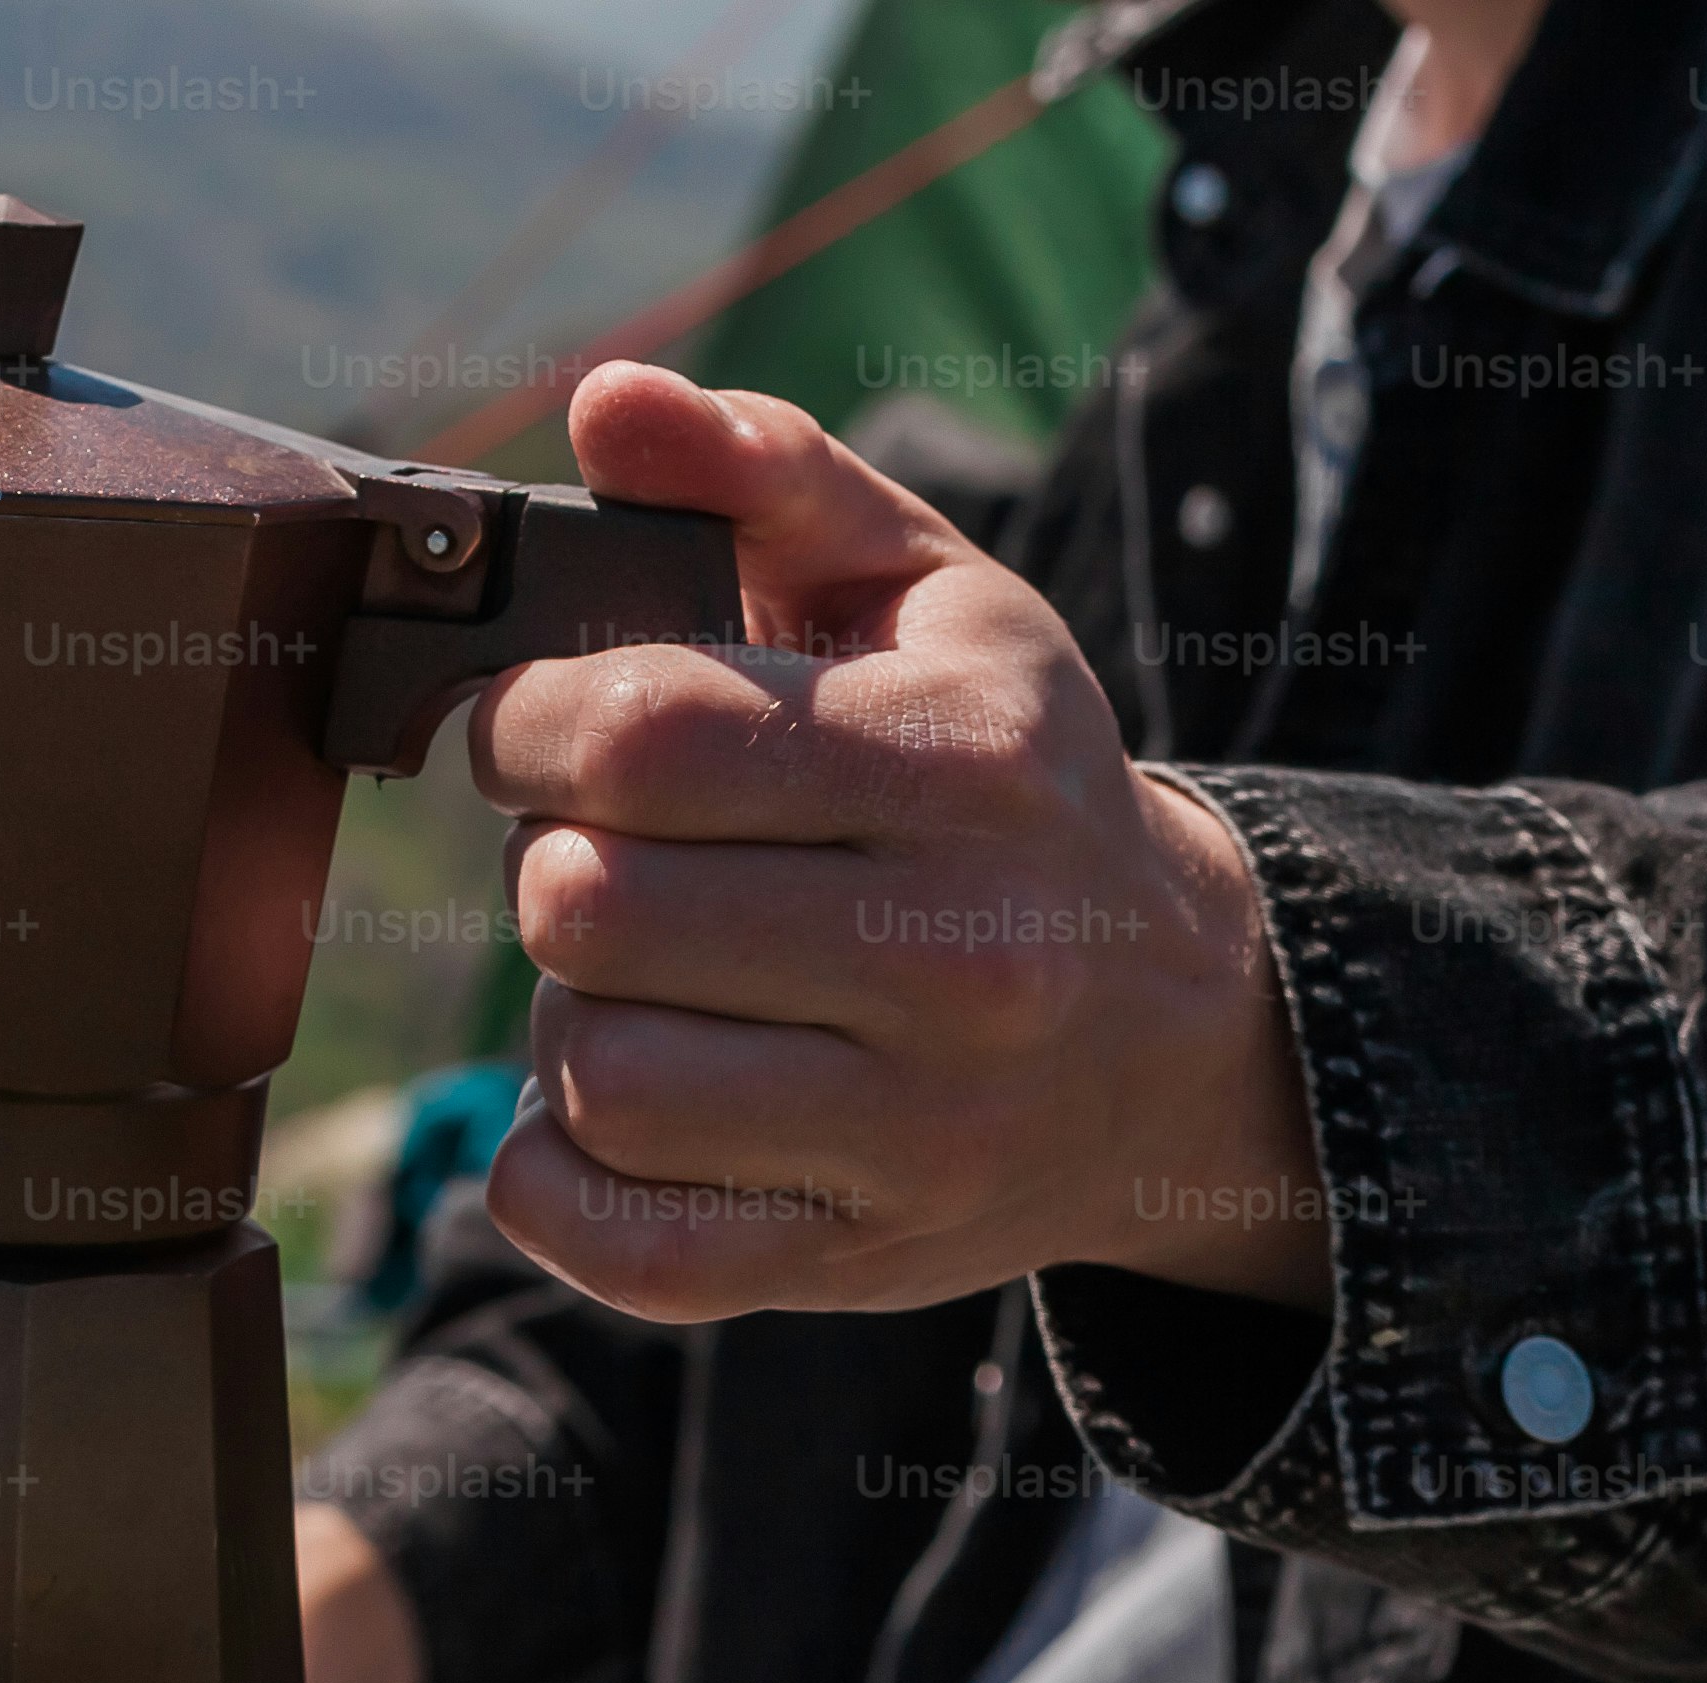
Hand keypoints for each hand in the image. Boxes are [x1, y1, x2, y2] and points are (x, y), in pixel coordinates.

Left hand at [463, 365, 1330, 1321]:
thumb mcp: (933, 594)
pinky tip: (601, 1112)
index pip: (650, 736)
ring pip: (598, 1075)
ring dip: (568, 1016)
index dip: (529, 723)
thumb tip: (607, 401)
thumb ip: (767, 473)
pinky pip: (625, 1247)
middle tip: (598, 852)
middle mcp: (960, 959)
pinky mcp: (857, 1255)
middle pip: (595, 909)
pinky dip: (557, 1184)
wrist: (1177, 1028)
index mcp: (962, 768)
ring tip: (634, 978)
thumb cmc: (1011, 785)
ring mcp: (913, 1132)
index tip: (535, 730)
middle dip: (549, 862)